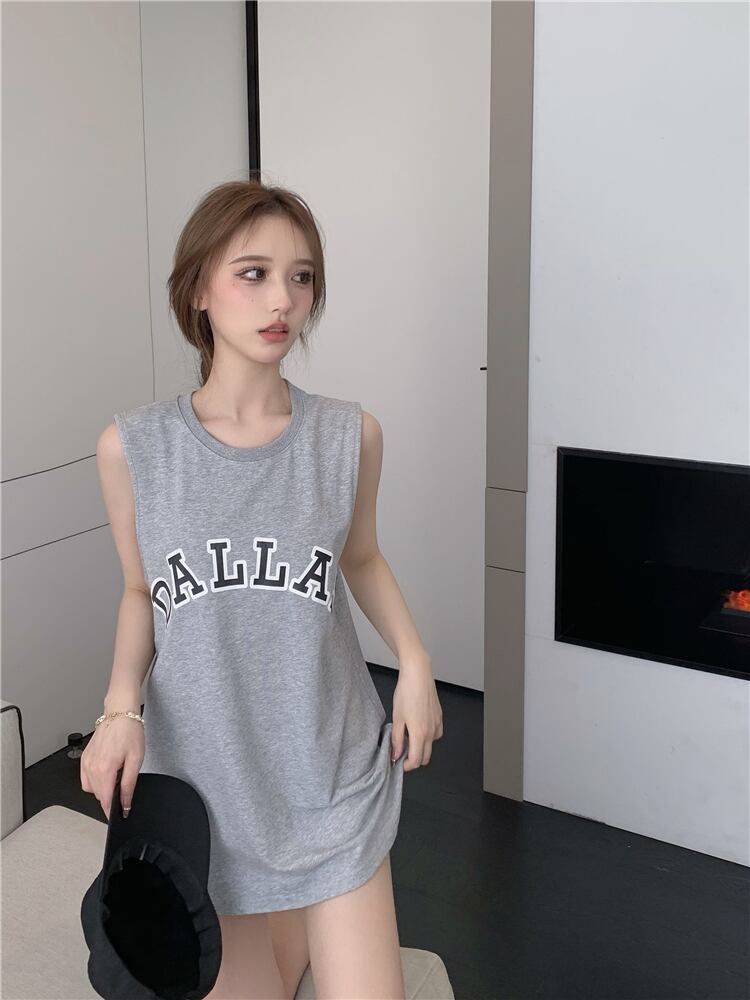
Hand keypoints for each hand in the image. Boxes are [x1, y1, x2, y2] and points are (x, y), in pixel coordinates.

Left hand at [390, 656, 442, 771]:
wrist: (418, 675)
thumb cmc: (406, 693)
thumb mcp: (397, 718)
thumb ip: (396, 739)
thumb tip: (396, 754)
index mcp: (419, 734)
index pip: (416, 760)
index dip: (407, 766)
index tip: (399, 763)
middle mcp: (431, 731)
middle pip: (426, 757)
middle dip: (414, 759)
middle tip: (402, 752)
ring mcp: (437, 724)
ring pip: (431, 745)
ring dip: (421, 746)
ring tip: (408, 735)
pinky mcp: (439, 716)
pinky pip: (436, 733)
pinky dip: (427, 735)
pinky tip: (418, 726)